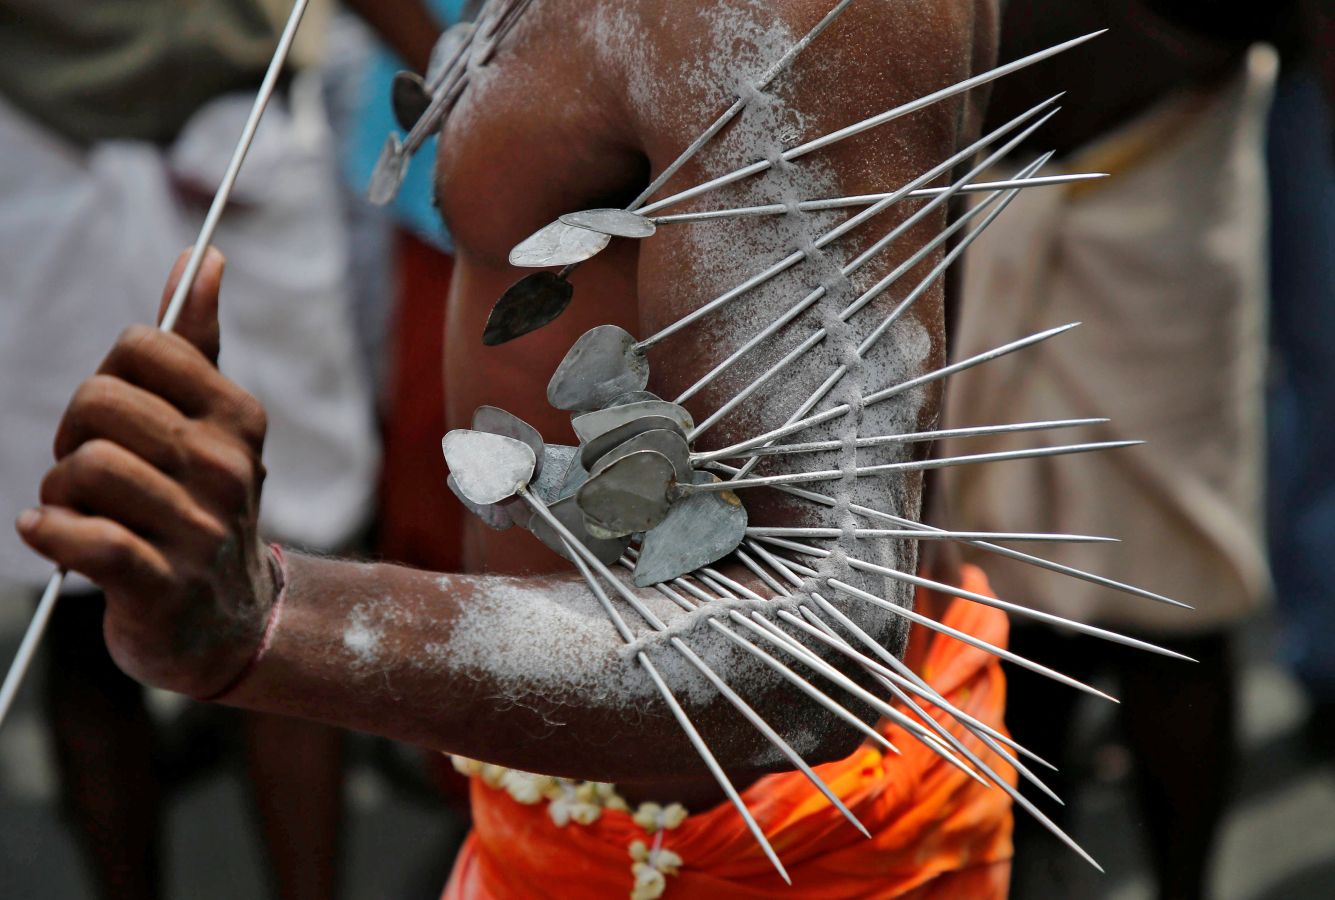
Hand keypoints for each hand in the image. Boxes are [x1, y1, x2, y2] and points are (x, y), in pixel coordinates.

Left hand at [16, 248, 276, 697]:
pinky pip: (84, 539)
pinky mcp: (161, 585)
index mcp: (238, 417)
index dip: (108, 375)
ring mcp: (198, 529)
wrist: (230, 624)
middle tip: (88, 471)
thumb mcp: (213, 427)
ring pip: (83, 466)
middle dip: (71, 433)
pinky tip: (49, 535)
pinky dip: (49, 534)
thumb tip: (203, 256)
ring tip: (80, 513)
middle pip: (100, 399)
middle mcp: (228, 467)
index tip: (117, 418)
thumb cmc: (203, 507)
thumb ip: (198, 343)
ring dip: (58, 493)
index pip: (142, 346)